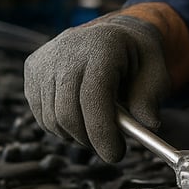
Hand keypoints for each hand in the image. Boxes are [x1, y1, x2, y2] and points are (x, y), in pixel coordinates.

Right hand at [24, 14, 169, 160]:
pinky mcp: (32, 69)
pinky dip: (60, 127)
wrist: (111, 33)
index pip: (92, 98)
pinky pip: (41, 114)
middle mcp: (67, 50)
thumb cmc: (136, 56)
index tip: (115, 154)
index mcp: (101, 46)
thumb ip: (150, 98)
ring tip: (96, 127)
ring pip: (52, 119)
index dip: (102, 133)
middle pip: (67, 114)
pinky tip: (79, 116)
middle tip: (109, 146)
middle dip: (90, 140)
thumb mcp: (156, 71)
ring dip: (75, 136)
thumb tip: (148, 125)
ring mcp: (45, 59)